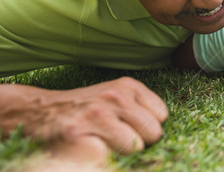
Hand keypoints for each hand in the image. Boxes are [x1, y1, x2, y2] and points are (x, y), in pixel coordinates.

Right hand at [1, 77, 167, 161]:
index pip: (162, 115)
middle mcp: (115, 96)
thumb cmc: (84, 110)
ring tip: (101, 143)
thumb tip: (160, 132)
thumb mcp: (114, 96)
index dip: (148, 127)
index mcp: (127, 86)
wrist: (37, 113)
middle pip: (153, 133)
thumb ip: (139, 108)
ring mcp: (97, 115)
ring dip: (120, 152)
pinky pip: (110, 159)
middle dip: (139, 141)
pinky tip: (88, 149)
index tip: (131, 127)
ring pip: (135, 147)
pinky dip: (102, 160)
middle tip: (114, 138)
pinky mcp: (78, 135)